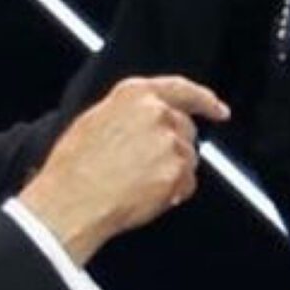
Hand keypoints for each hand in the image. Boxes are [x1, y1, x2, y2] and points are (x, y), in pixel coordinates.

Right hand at [17, 76, 229, 264]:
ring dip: (172, 173)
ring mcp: (171, 142)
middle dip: (175, 148)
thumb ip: (129, 114)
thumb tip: (144, 124)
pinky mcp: (178, 172)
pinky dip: (174, 193)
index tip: (218, 109)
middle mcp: (158, 113)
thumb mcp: (96, 121)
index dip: (205, 100)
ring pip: (188, 159)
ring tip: (137, 183)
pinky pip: (187, 184)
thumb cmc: (74, 167)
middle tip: (148, 167)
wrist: (72, 200)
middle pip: (186, 129)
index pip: (182, 89)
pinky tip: (145, 196)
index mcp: (135, 94)